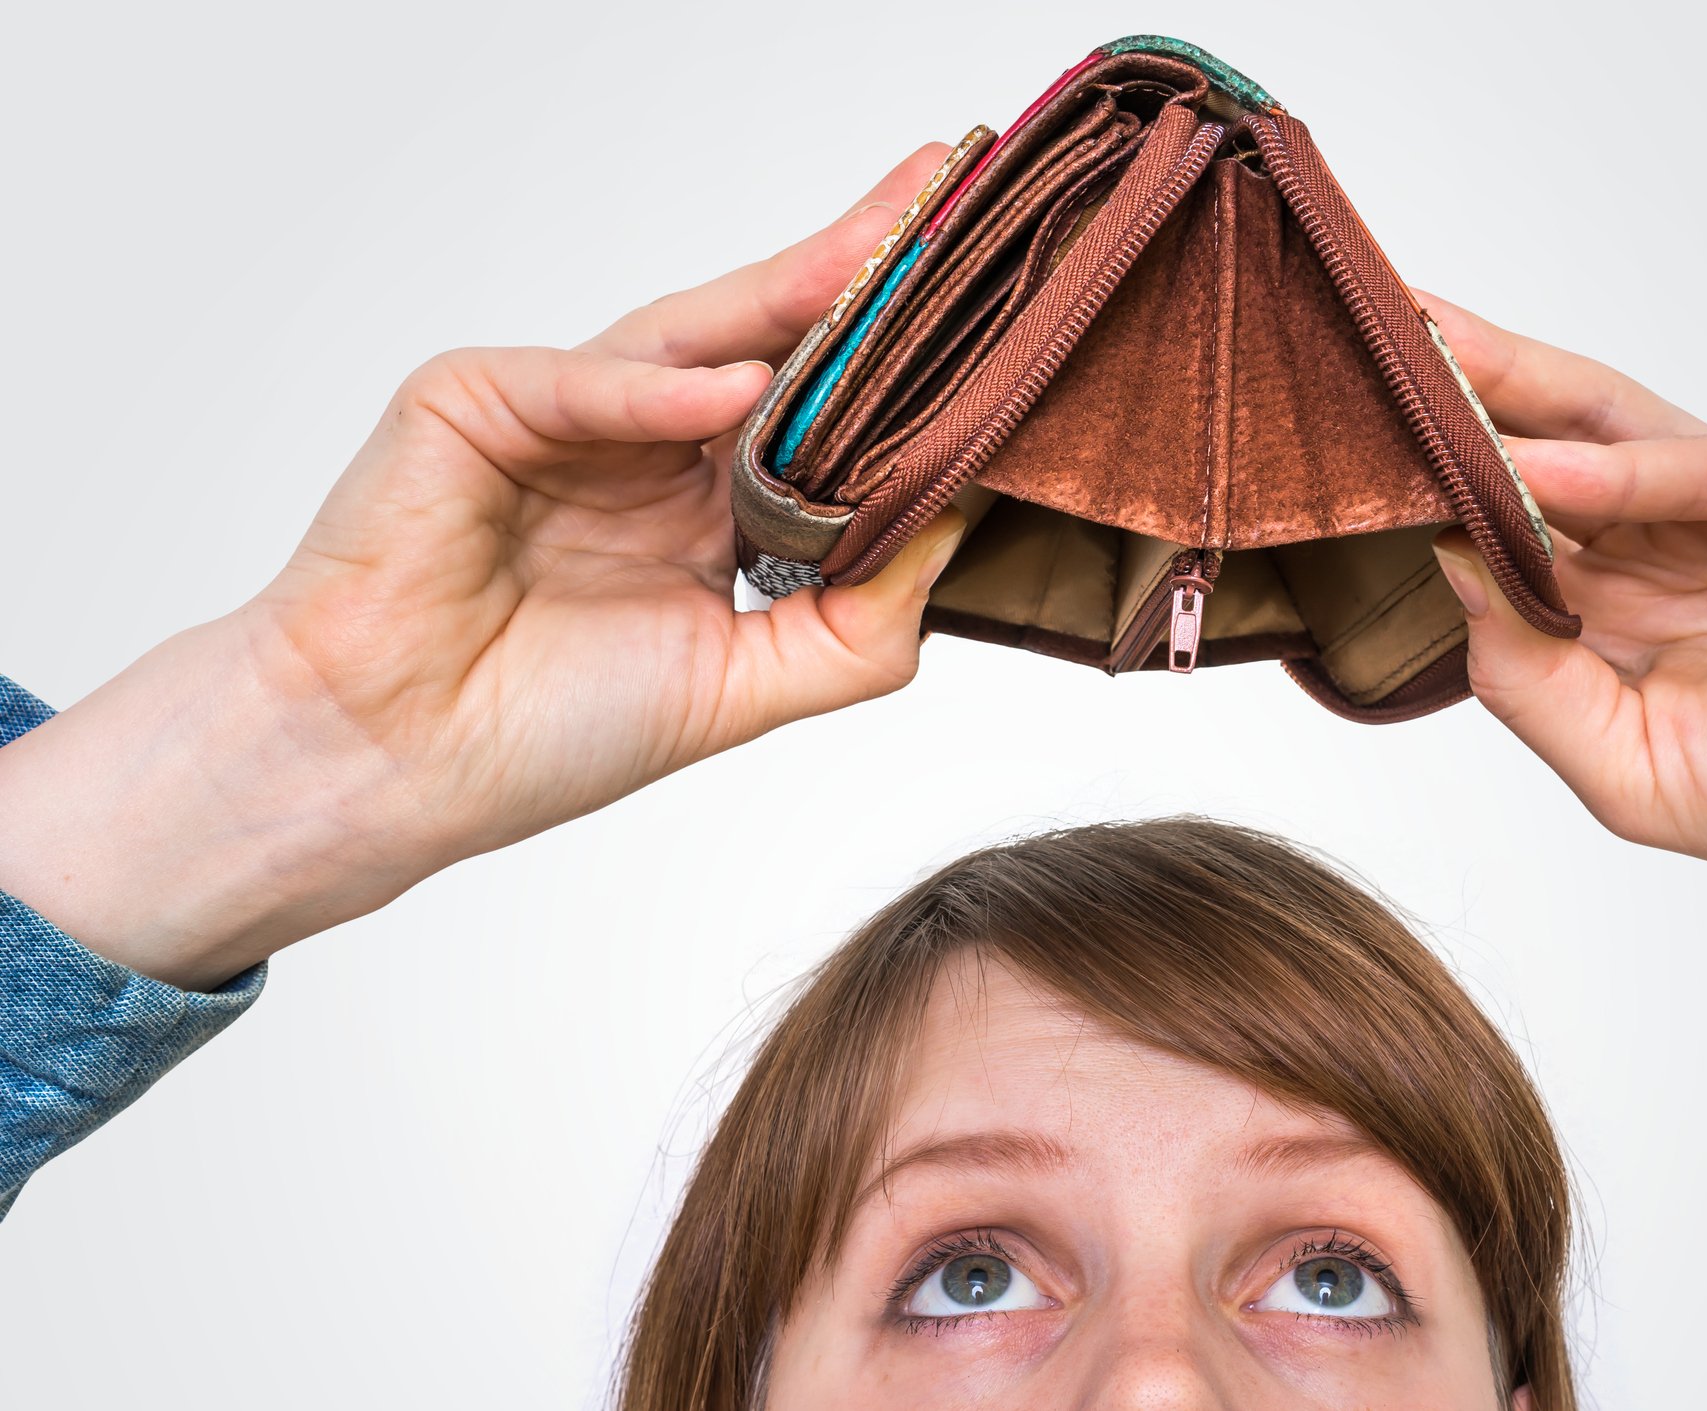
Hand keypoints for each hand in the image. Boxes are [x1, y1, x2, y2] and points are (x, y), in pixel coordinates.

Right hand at [0, 144, 963, 989]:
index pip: (815, 412)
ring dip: (783, 292)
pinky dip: (651, 390)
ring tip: (881, 253)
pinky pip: (577, 382)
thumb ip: (858, 621)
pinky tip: (733, 386)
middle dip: (856, 275)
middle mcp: (641, 445)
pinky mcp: (469, 402)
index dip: (894, 364)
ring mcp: (557, 414)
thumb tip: (958, 529)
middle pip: (767, 342)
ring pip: (683, 334)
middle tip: (943, 201)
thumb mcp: (745, 684)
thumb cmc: (544, 729)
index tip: (989, 313)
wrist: (394, 768)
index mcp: (701, 504)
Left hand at [1420, 294, 1706, 991]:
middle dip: (1446, 407)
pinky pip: (1697, 463)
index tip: (1329, 468)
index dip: (1419, 498)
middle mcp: (1657, 544)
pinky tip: (1542, 466)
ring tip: (1420, 351)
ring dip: (1511, 388)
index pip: (1494, 533)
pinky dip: (1619, 467)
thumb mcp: (1630, 766)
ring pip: (1601, 427)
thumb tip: (1448, 580)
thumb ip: (1533, 680)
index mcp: (1610, 612)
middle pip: (1530, 454)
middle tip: (1354, 357)